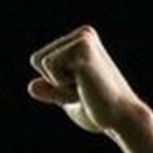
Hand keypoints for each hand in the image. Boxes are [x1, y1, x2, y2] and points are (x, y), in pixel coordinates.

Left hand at [27, 25, 145, 135]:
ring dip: (59, 85)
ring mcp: (83, 38)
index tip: (80, 89)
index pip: (39, 61)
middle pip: (37, 59)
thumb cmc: (98, 111)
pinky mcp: (82, 48)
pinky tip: (85, 86)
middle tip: (83, 90)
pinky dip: (62, 84)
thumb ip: (51, 90)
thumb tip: (31, 86)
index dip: (53, 83)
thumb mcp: (67, 99)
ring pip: (42, 62)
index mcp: (81, 41)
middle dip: (54, 83)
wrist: (120, 119)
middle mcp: (83, 34)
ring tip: (85, 88)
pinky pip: (49, 66)